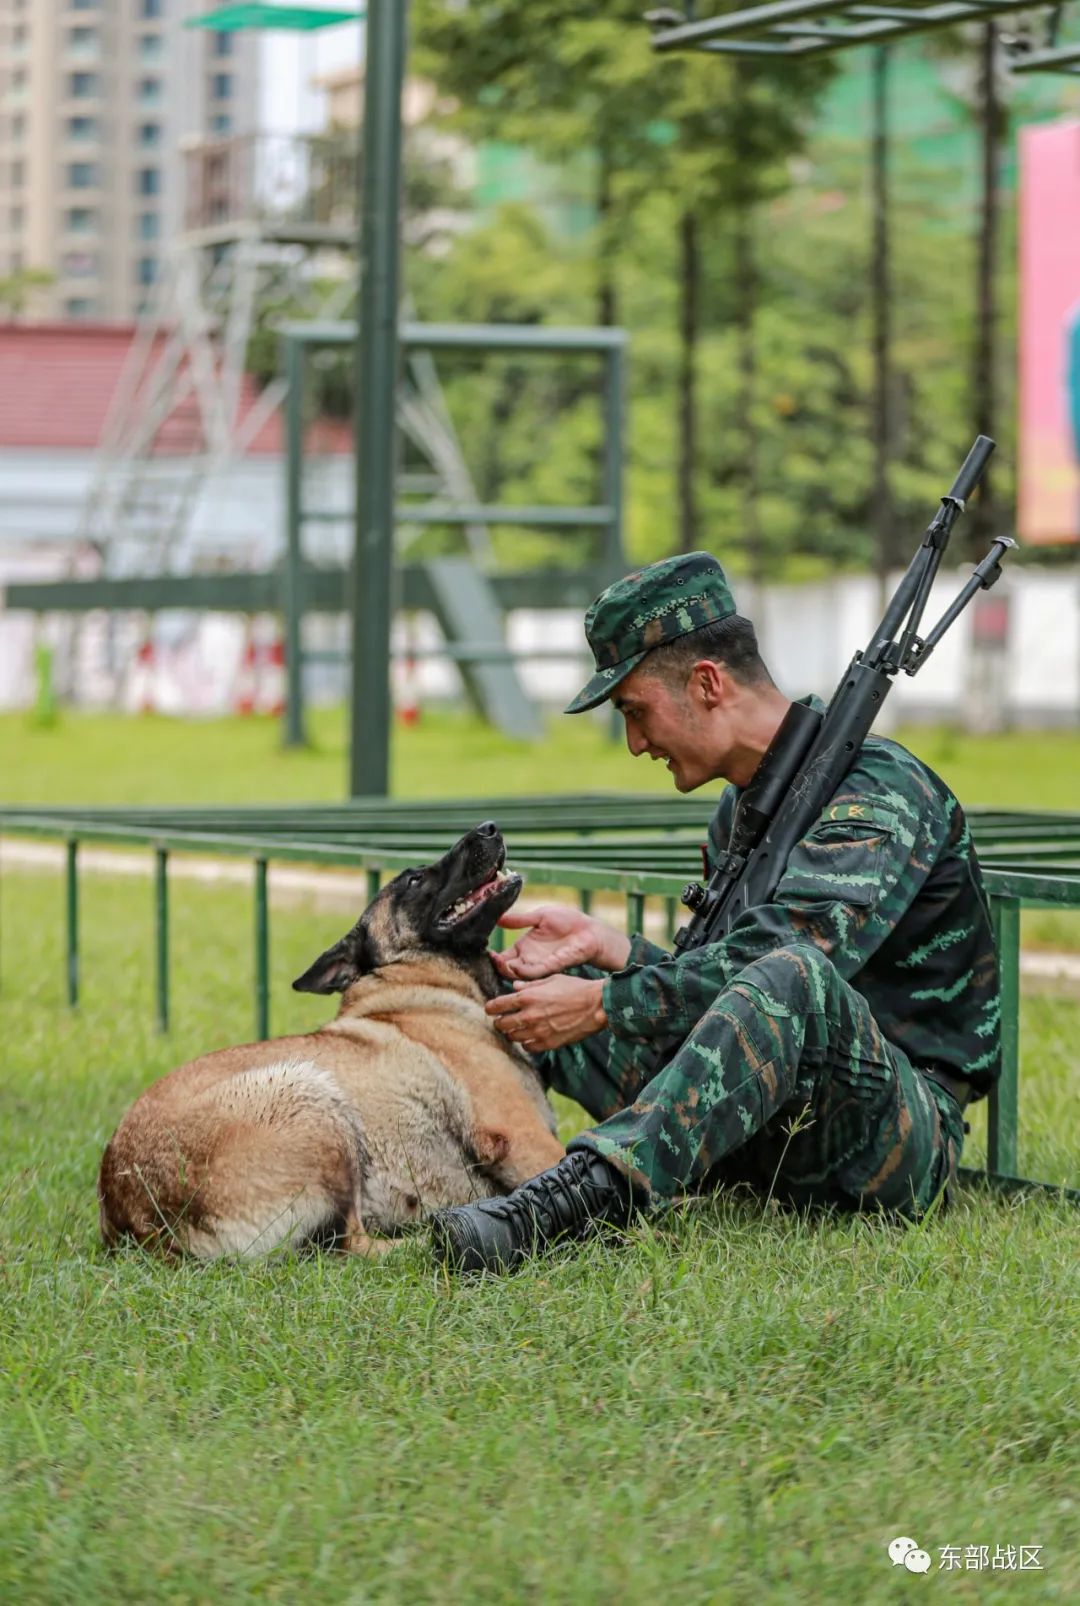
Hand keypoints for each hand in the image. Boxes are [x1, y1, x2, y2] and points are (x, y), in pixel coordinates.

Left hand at [486, 976, 607, 1051]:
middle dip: (500, 1022)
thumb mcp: (551, 979)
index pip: (496, 1006)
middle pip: (501, 1025)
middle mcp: (529, 1016)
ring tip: (518, 1028)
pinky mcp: (548, 1043)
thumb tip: (515, 987)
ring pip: (512, 1038)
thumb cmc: (575, 988)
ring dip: (513, 1033)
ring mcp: (538, 1031)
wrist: (596, 1006)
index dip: (490, 1008)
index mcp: (527, 997)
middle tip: (503, 1020)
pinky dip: (527, 1043)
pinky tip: (532, 1036)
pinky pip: (528, 1047)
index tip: (491, 1010)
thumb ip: (529, 984)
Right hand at [492, 904, 630, 979]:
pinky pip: (533, 974)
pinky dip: (523, 973)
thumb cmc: (567, 921)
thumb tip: (498, 916)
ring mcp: (539, 965)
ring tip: (501, 963)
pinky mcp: (550, 968)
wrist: (589, 931)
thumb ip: (520, 920)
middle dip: (497, 967)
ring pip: (517, 975)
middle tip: (492, 959)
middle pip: (506, 969)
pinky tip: (515, 967)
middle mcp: (529, 959)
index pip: (503, 957)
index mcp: (524, 947)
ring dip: (507, 971)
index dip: (492, 958)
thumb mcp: (540, 916)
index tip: (485, 953)